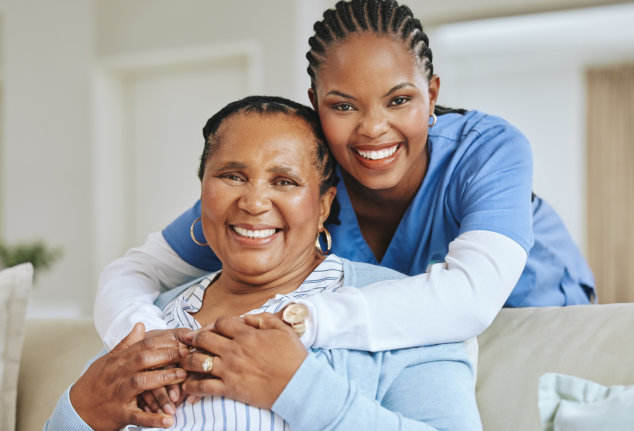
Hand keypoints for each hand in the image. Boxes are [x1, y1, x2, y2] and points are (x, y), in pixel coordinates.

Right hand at [69, 323, 188, 430]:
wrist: (75, 410)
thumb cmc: (94, 383)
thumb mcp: (108, 361)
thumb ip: (126, 344)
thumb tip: (140, 325)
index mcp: (118, 361)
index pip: (143, 346)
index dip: (164, 343)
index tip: (182, 342)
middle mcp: (118, 374)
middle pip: (144, 359)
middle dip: (168, 355)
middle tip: (188, 355)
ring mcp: (118, 394)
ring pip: (142, 382)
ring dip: (164, 379)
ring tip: (183, 377)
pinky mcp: (119, 414)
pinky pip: (138, 416)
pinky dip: (153, 419)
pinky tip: (169, 420)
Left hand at [180, 314, 306, 408]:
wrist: (299, 385)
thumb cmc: (293, 356)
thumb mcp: (282, 329)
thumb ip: (263, 319)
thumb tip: (246, 317)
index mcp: (247, 334)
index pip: (220, 322)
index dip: (214, 324)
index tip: (212, 329)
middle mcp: (234, 350)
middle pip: (203, 339)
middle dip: (194, 338)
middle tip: (189, 341)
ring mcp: (230, 370)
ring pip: (198, 361)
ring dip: (188, 360)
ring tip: (185, 362)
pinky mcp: (230, 388)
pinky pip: (203, 387)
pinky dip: (192, 387)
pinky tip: (188, 386)